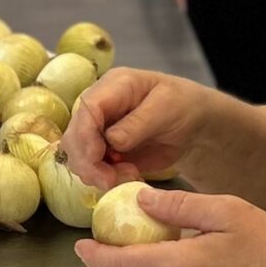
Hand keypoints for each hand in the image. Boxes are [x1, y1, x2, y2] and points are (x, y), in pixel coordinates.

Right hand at [61, 67, 216, 190]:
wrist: (191, 123)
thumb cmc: (182, 105)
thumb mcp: (167, 108)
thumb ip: (139, 123)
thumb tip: (112, 140)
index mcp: (113, 86)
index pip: (86, 108)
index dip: (85, 134)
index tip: (96, 157)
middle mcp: (98, 107)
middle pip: (74, 134)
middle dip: (87, 161)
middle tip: (110, 180)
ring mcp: (97, 129)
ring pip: (77, 155)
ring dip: (96, 172)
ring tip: (128, 175)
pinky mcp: (103, 150)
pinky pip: (91, 168)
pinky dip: (104, 178)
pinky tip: (126, 177)